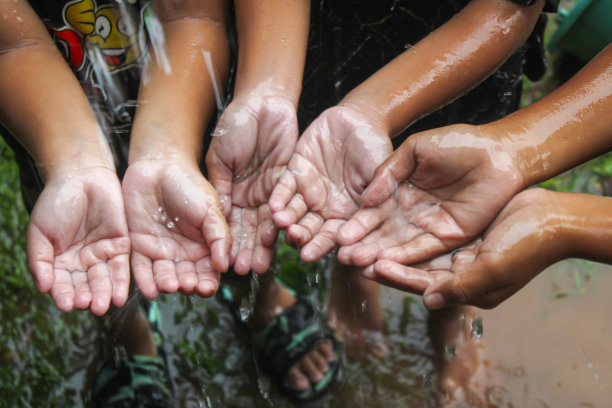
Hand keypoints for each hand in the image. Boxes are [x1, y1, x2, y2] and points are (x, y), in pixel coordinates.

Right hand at [27, 166, 129, 315]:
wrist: (80, 177)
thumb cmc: (56, 203)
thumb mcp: (40, 232)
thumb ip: (41, 260)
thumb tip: (43, 288)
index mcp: (60, 261)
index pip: (62, 284)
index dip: (64, 294)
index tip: (66, 304)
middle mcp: (82, 262)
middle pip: (85, 285)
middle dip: (88, 297)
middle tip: (91, 306)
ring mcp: (102, 254)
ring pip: (104, 280)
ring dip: (104, 294)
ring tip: (104, 305)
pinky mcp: (121, 245)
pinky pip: (121, 267)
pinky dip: (120, 282)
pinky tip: (119, 296)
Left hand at [122, 158, 229, 298]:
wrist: (159, 167)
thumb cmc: (190, 184)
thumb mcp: (211, 210)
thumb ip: (220, 237)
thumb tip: (225, 265)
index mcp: (204, 247)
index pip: (209, 272)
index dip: (208, 282)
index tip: (207, 286)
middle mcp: (183, 253)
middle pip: (187, 278)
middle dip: (188, 284)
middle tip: (187, 285)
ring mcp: (161, 251)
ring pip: (165, 276)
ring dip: (167, 284)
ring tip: (170, 285)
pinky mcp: (139, 246)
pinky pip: (141, 268)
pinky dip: (145, 281)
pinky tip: (151, 289)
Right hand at [206, 95, 297, 273]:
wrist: (260, 103)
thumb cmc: (235, 126)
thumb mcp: (219, 159)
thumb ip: (221, 188)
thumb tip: (216, 219)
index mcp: (233, 192)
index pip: (230, 224)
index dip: (228, 243)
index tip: (226, 264)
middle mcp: (253, 196)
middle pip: (251, 228)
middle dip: (248, 249)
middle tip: (247, 270)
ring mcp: (273, 189)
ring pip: (271, 221)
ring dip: (266, 242)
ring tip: (262, 263)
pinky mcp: (293, 179)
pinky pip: (289, 203)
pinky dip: (284, 219)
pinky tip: (282, 235)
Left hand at [269, 105, 392, 260]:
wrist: (359, 119)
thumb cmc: (375, 148)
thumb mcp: (380, 173)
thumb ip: (377, 193)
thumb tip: (372, 211)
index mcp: (347, 214)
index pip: (334, 236)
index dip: (323, 245)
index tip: (311, 255)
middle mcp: (325, 208)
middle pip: (310, 229)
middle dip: (301, 236)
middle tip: (294, 240)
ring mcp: (308, 191)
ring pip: (293, 212)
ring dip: (285, 220)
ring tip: (280, 223)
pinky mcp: (295, 173)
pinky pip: (283, 188)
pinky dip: (278, 197)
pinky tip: (273, 206)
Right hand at [337, 123, 524, 265]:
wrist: (498, 152)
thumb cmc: (457, 143)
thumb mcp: (415, 150)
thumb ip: (388, 171)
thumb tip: (364, 199)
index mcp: (400, 192)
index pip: (374, 213)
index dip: (358, 225)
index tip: (340, 236)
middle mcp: (412, 213)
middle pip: (382, 233)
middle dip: (362, 245)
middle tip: (342, 256)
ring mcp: (430, 227)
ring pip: (398, 245)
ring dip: (377, 255)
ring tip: (356, 263)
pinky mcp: (450, 238)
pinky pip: (423, 250)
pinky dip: (403, 258)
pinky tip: (384, 263)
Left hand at [365, 188, 561, 308]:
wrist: (551, 218)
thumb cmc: (528, 246)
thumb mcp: (496, 269)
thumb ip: (463, 286)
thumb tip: (428, 301)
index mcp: (463, 288)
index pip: (420, 284)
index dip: (395, 275)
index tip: (369, 266)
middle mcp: (454, 274)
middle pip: (410, 268)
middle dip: (381, 259)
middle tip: (350, 253)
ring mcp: (454, 253)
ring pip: (413, 249)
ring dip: (388, 242)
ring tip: (360, 236)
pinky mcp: (455, 234)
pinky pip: (424, 231)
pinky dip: (406, 226)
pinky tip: (386, 217)